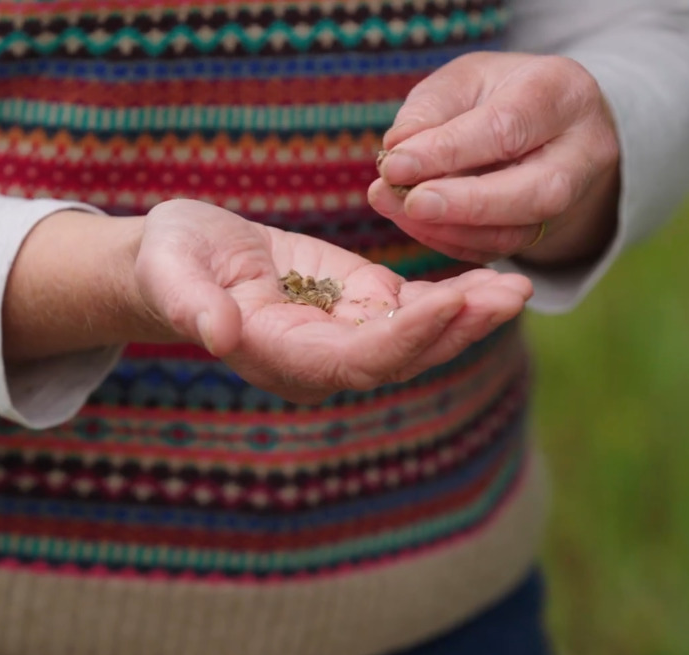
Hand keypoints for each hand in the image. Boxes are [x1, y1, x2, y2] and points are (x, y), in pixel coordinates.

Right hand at [135, 199, 531, 402]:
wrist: (180, 261)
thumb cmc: (168, 264)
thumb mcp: (170, 273)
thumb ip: (192, 307)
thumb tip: (219, 336)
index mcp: (281, 357)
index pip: (356, 360)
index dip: (406, 337)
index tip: (453, 303)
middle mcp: (322, 360)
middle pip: (403, 357)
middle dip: (458, 328)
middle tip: (512, 293)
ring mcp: (345, 336)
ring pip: (418, 338)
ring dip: (470, 315)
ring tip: (519, 285)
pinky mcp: (358, 306)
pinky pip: (414, 310)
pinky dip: (454, 296)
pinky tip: (493, 275)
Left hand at [369, 52, 620, 265]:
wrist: (546, 125)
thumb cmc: (500, 92)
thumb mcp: (466, 79)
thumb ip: (431, 109)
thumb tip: (397, 148)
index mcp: (563, 92)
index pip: (507, 128)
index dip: (448, 151)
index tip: (395, 164)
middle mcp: (584, 149)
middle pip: (534, 192)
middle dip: (464, 204)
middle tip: (410, 203)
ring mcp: (574, 197)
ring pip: (519, 231)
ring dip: (451, 228)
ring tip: (399, 210)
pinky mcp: (551, 230)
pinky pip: (502, 248)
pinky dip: (454, 241)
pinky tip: (417, 225)